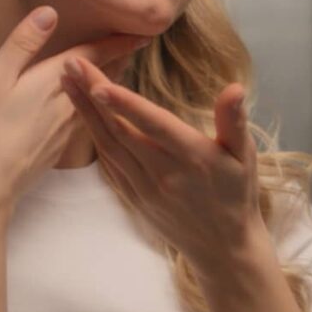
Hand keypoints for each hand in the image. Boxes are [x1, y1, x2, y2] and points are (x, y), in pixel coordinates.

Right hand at [0, 6, 148, 215]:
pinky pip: (89, 116)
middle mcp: (68, 105)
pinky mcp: (60, 145)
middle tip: (138, 47)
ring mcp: (66, 128)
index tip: (142, 33)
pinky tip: (95, 104)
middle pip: (103, 77)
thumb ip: (23, 44)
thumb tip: (50, 12)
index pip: (94, 56)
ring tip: (122, 68)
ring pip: (98, 98)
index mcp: (54, 82)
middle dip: (120, 60)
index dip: (117, 42)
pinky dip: (98, 102)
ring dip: (111, 80)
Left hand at [59, 55, 264, 279]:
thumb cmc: (236, 194)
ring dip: (85, 112)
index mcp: (191, 156)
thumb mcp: (245, 156)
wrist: (223, 249)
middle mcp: (163, 172)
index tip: (98, 84)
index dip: (124, 104)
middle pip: (120, 128)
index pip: (152, 124)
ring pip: (107, 145)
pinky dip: (93, 136)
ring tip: (67, 81)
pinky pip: (108, 163)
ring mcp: (144, 187)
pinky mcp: (133, 197)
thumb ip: (234, 120)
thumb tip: (234, 87)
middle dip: (92, 94)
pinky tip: (82, 115)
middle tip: (71, 62)